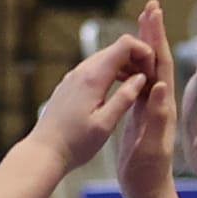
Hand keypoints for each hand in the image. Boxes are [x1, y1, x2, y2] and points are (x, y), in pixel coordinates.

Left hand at [29, 31, 161, 168]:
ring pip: (105, 58)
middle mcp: (81, 71)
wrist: (44, 152)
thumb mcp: (106, 124)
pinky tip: (118, 91)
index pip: (125, 45)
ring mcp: (73, 77)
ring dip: (125, 66)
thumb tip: (142, 77)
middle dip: (137, 58)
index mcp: (93, 78)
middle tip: (150, 79)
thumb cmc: (75, 143)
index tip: (152, 71)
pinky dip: (111, 73)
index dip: (144, 52)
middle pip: (116, 48)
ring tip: (138, 86)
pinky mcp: (69, 85)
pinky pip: (94, 69)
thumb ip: (125, 98)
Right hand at [113, 0, 178, 197]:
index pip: (161, 64)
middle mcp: (160, 101)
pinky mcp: (141, 113)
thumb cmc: (148, 172)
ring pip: (147, 67)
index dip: (157, 38)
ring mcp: (150, 106)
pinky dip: (133, 64)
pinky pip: (138, 81)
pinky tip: (125, 58)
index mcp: (162, 105)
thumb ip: (157, 116)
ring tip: (140, 22)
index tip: (153, 13)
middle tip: (151, 6)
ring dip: (144, 44)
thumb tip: (162, 85)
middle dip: (153, 32)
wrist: (147, 191)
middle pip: (157, 59)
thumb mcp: (152, 145)